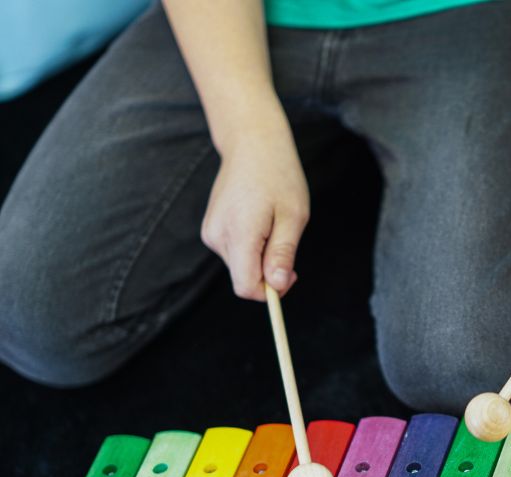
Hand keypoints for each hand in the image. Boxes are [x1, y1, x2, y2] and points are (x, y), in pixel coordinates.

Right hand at [201, 111, 308, 299]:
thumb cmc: (278, 176)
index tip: (290, 275)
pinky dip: (251, 248)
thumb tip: (277, 285)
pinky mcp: (210, 230)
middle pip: (244, 279)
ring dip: (260, 258)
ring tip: (272, 225)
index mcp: (239, 233)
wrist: (251, 144)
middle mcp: (217, 236)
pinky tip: (259, 222)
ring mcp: (210, 233)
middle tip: (287, 242)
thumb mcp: (292, 216)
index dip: (270, 291)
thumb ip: (283, 253)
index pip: (246, 286)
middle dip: (268, 274)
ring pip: (240, 267)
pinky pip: (235, 254)